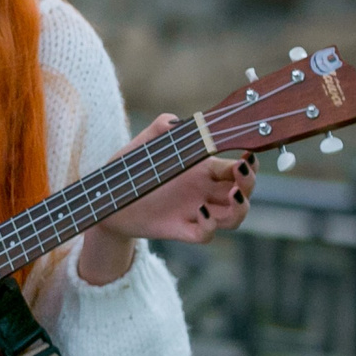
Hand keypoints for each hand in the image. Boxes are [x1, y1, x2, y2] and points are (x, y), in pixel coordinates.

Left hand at [79, 114, 252, 281]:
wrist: (105, 198)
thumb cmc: (129, 169)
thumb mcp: (142, 145)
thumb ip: (159, 128)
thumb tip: (174, 121)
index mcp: (202, 170)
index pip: (237, 168)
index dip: (248, 164)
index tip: (248, 156)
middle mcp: (203, 192)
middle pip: (243, 192)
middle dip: (250, 184)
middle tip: (243, 173)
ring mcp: (194, 212)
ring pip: (232, 217)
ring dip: (240, 209)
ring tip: (233, 195)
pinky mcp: (180, 230)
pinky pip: (205, 235)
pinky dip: (210, 226)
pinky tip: (201, 212)